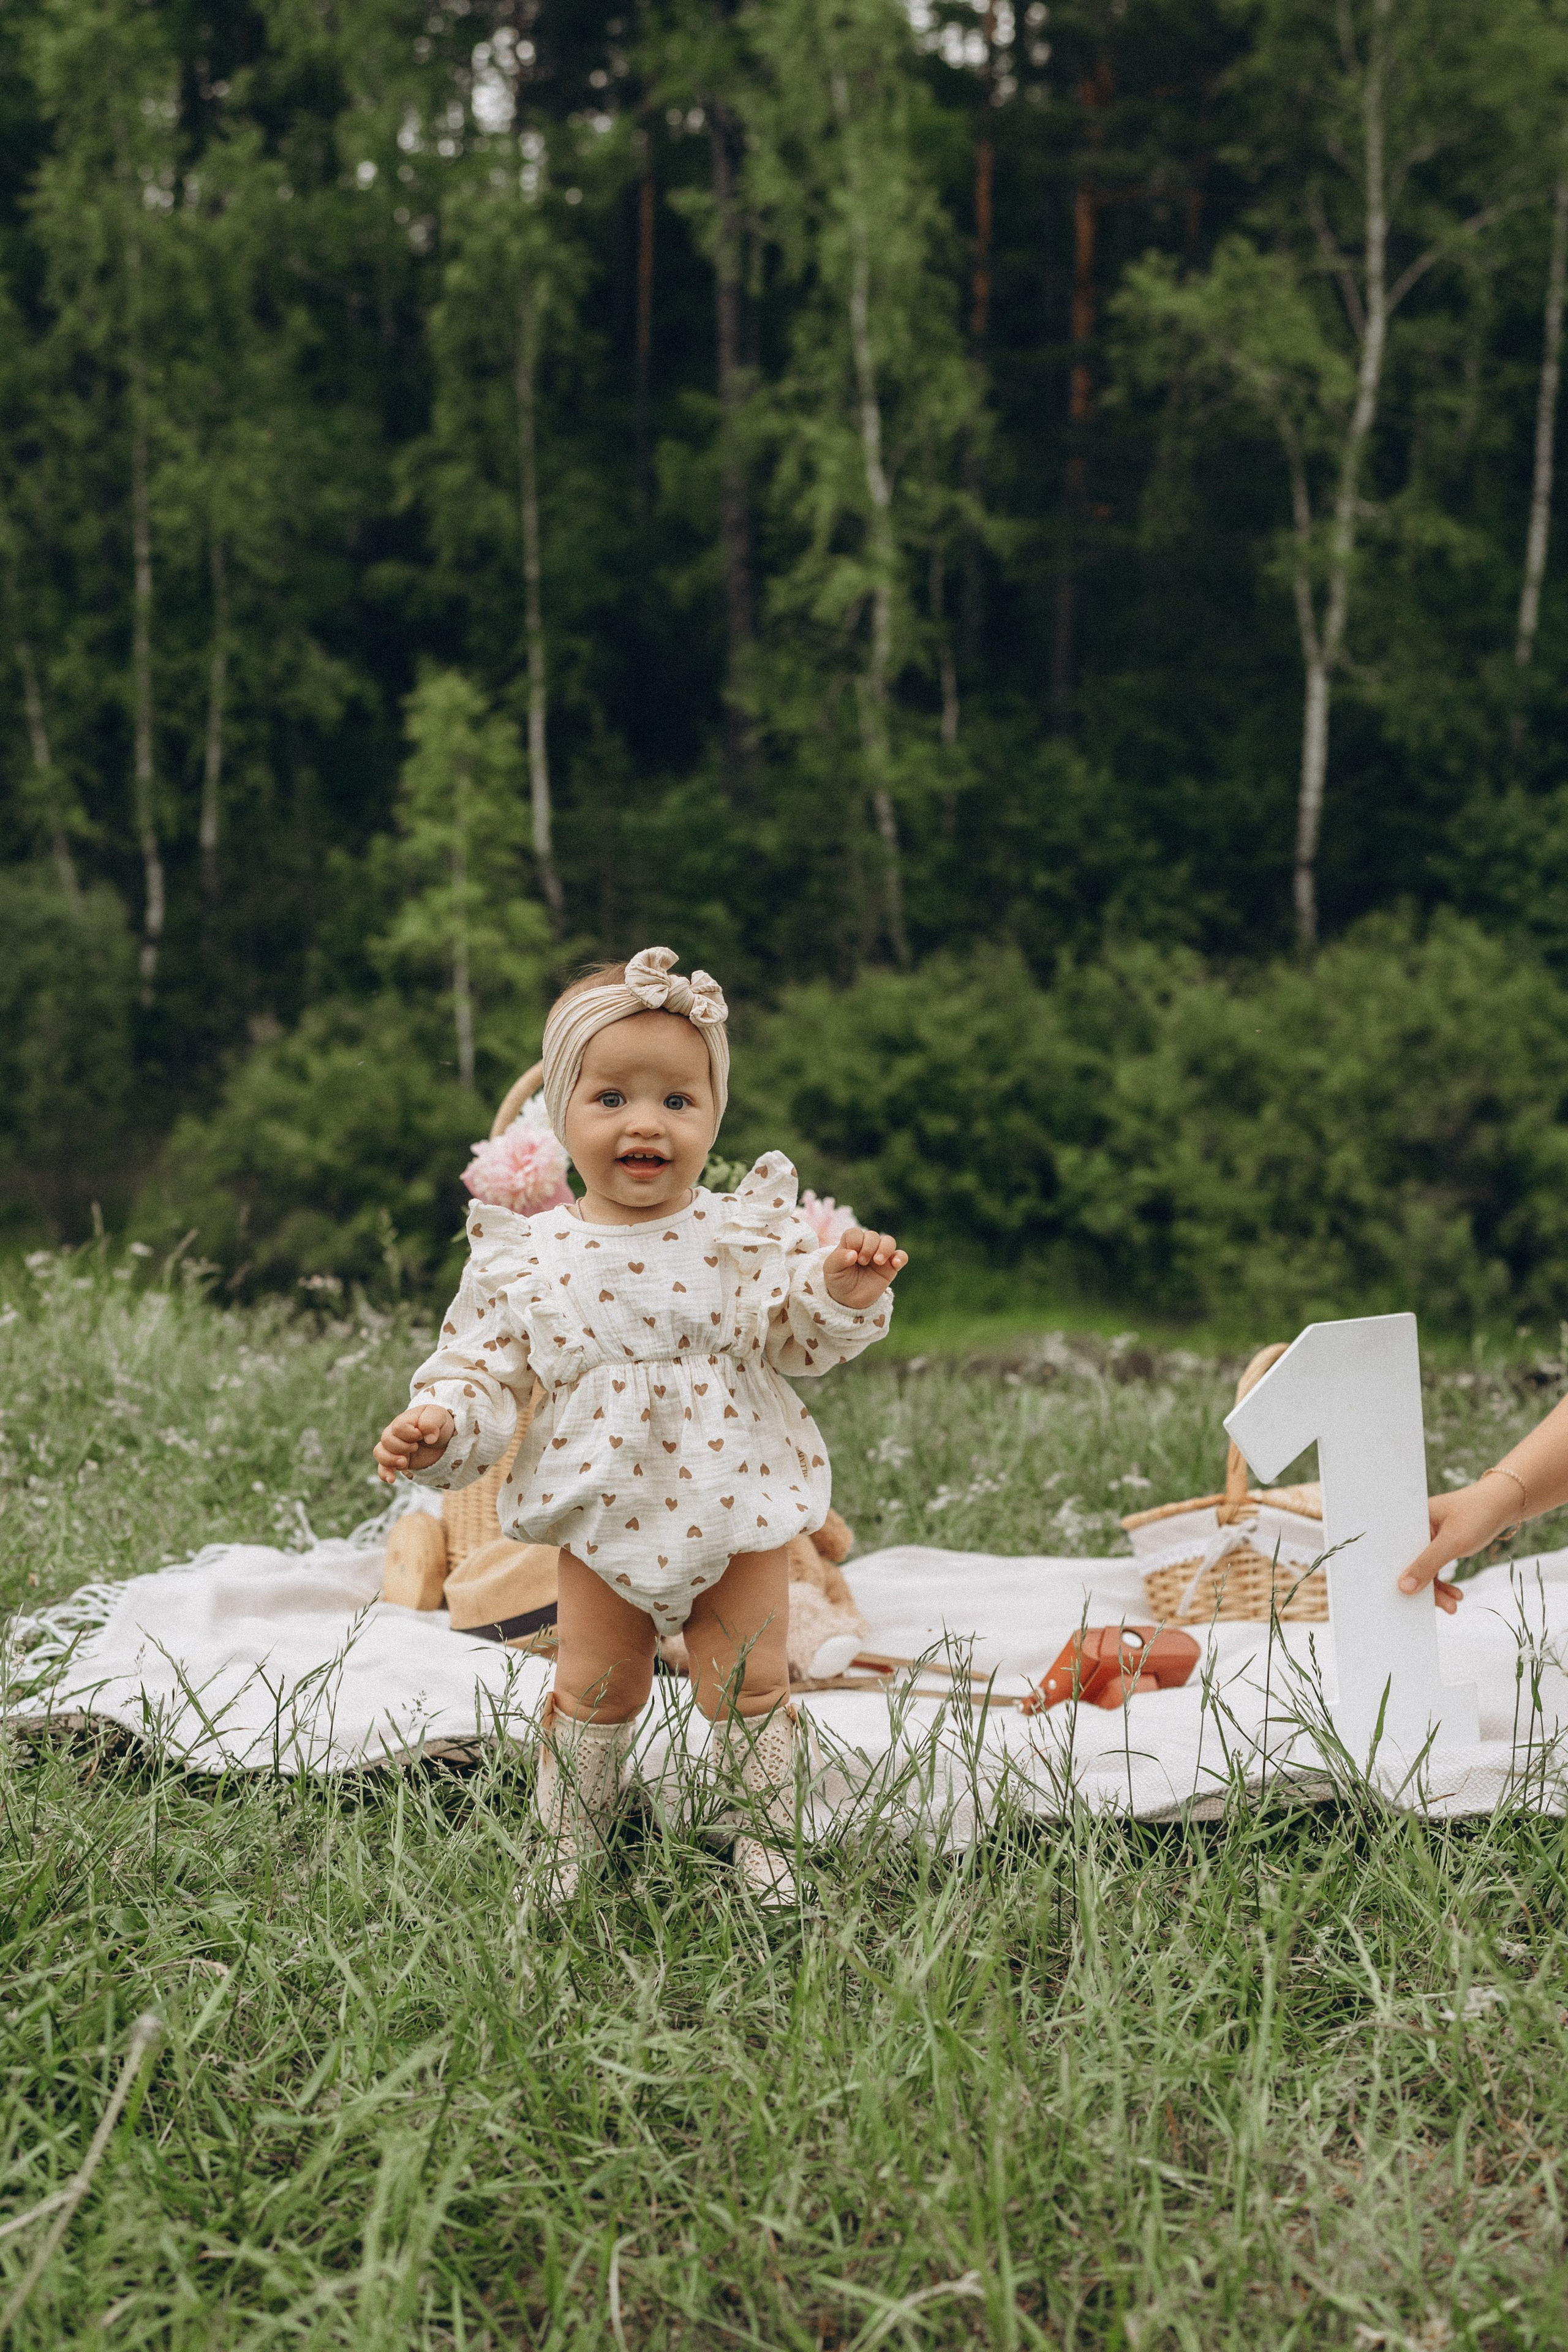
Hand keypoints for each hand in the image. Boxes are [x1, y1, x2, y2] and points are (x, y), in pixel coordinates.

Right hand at [374, 1402, 455, 1483]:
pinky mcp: (397, 1461)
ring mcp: (394, 1447)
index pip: (398, 1427)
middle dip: (402, 1447)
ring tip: (404, 1463)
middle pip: (386, 1440)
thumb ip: (432, 1422)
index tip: (421, 1435)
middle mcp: (395, 1433)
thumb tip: (428, 1438)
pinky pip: (382, 1468)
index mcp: (405, 1420)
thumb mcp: (440, 1416)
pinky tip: (391, 1479)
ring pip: (379, 1452)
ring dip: (390, 1460)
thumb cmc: (439, 1424)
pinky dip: (385, 1473)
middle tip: (416, 1447)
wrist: (444, 1439)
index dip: (410, 1434)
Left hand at [823, 1227, 907, 1309]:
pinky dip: (901, 1257)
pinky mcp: (891, 1267)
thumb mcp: (831, 1270)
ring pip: (889, 1241)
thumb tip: (853, 1254)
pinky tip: (895, 1264)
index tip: (852, 1257)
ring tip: (878, 1261)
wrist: (849, 1300)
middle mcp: (866, 1246)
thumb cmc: (838, 1281)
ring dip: (885, 1248)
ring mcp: (880, 1255)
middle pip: (872, 1235)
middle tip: (862, 1262)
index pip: (855, 1233)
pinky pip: (901, 1256)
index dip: (855, 1242)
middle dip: (868, 1247)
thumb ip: (838, 1259)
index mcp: (850, 1243)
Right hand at [1398, 1479, 1516, 1615]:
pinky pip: (1435, 1569)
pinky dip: (1444, 1583)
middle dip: (1424, 1588)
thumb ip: (1427, 1565)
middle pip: (1410, 1564)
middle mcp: (1415, 1529)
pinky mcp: (1439, 1546)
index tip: (1404, 1597)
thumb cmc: (1476, 1515)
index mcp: (1410, 1520)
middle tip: (1441, 1606)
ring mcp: (1427, 1538)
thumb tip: (1403, 1588)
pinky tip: (1456, 1595)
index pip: (1397, 1551)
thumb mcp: (1452, 1542)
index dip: (1397, 1573)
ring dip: (1438, 1590)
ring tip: (1453, 1606)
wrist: (1502, 1505)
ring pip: (1424, 1570)